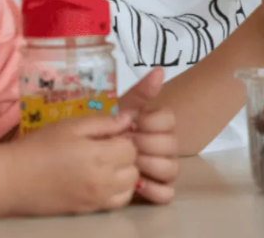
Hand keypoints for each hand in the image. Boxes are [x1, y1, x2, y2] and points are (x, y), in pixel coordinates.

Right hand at [9, 113, 137, 215]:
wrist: (14, 179)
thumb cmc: (39, 146)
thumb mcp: (70, 125)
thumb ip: (102, 122)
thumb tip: (128, 119)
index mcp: (99, 156)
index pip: (131, 147)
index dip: (123, 137)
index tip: (110, 133)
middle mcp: (103, 181)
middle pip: (133, 167)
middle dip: (126, 155)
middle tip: (108, 147)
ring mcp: (97, 199)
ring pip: (130, 186)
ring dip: (124, 174)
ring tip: (107, 164)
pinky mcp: (89, 210)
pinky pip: (118, 203)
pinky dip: (118, 191)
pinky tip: (102, 180)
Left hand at [117, 68, 179, 204]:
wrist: (92, 156)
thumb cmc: (110, 130)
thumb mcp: (121, 109)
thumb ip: (140, 92)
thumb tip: (159, 70)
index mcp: (160, 124)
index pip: (169, 119)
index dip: (150, 121)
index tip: (133, 122)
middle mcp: (166, 146)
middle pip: (172, 144)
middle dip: (147, 143)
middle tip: (128, 143)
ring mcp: (165, 168)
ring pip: (172, 168)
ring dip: (150, 165)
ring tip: (131, 163)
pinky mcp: (159, 190)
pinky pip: (167, 193)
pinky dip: (154, 190)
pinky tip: (138, 184)